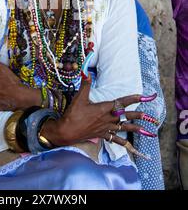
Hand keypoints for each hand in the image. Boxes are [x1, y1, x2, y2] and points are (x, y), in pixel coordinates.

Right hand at [42, 77, 157, 150]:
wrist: (67, 131)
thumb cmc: (73, 114)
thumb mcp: (79, 97)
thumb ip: (85, 84)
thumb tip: (86, 72)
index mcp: (104, 108)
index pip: (122, 102)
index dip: (133, 98)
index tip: (144, 96)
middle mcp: (108, 119)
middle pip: (127, 116)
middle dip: (139, 115)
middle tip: (152, 117)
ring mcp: (106, 128)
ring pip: (124, 128)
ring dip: (136, 129)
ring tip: (148, 132)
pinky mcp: (102, 135)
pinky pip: (115, 139)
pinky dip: (124, 143)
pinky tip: (131, 146)